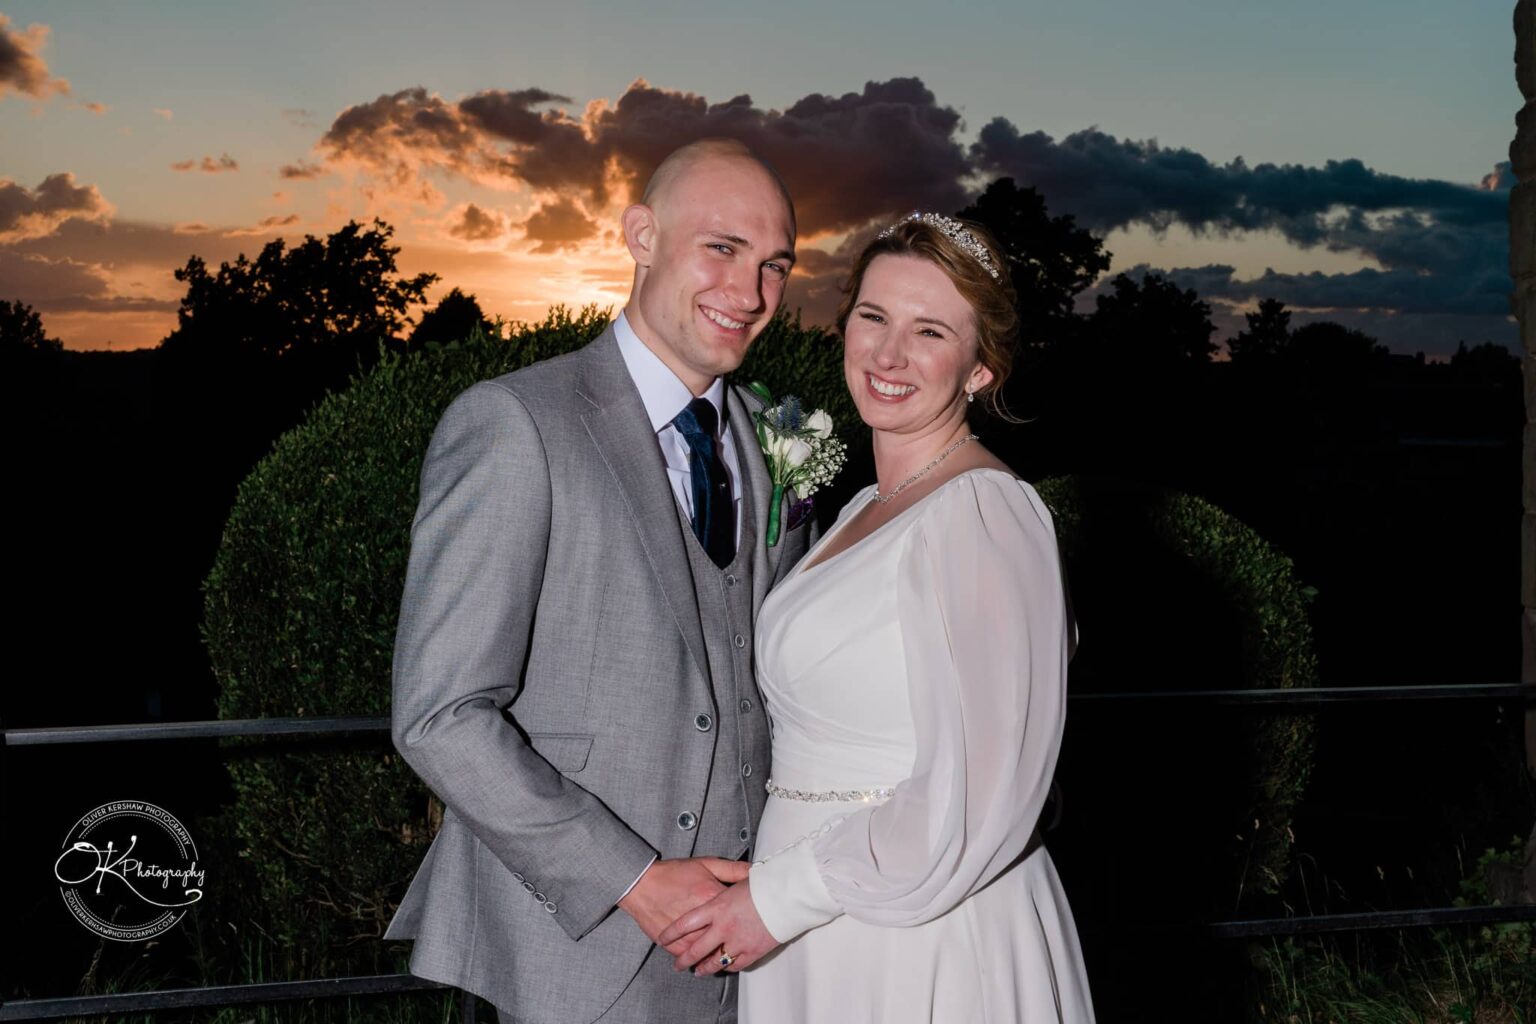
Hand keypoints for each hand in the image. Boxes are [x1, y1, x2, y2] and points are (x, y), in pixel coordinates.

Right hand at [618, 857, 748, 955]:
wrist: (641, 884)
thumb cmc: (674, 873)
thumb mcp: (706, 864)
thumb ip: (733, 869)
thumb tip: (755, 871)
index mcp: (713, 898)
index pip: (741, 912)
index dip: (749, 916)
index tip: (753, 919)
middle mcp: (703, 920)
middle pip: (729, 938)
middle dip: (739, 940)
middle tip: (745, 941)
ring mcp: (688, 936)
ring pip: (712, 953)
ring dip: (720, 956)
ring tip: (727, 955)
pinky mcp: (674, 946)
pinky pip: (693, 958)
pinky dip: (700, 960)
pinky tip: (705, 960)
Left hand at [658, 879, 779, 975]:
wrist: (789, 894)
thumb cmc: (766, 882)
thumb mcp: (738, 875)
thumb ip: (724, 880)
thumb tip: (719, 877)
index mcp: (716, 906)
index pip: (685, 923)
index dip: (672, 933)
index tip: (664, 938)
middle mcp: (724, 926)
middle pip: (696, 949)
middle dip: (684, 960)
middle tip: (679, 964)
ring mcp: (738, 940)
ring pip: (714, 961)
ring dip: (704, 968)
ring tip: (698, 970)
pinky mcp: (753, 950)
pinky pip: (735, 964)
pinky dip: (727, 967)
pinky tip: (723, 967)